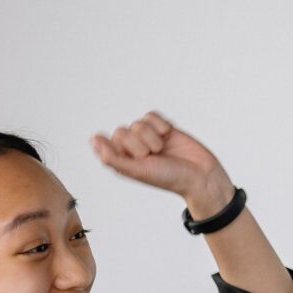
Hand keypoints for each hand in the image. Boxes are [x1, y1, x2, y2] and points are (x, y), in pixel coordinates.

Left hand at [92, 113, 233, 216]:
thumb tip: (93, 139)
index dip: (124, 148)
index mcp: (121, 159)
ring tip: (163, 150)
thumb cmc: (169, 178)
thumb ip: (111, 158)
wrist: (200, 174)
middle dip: (140, 143)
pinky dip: (161, 125)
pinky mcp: (161, 127)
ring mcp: (147, 136)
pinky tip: (169, 136)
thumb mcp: (136, 171)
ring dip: (153, 136)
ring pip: (138, 123)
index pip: (107, 141)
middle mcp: (131, 147)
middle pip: (123, 130)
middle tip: (154, 157)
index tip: (137, 160)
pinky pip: (151, 115)